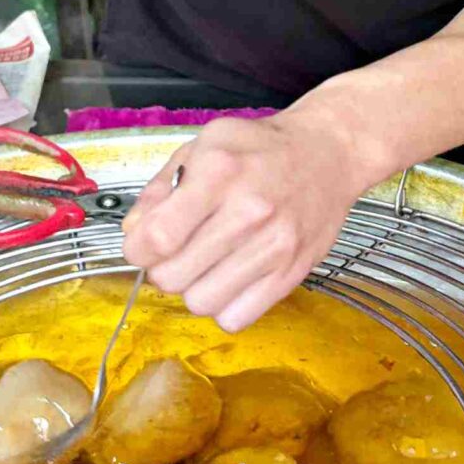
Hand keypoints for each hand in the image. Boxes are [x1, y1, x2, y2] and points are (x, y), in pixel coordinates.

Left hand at [121, 113, 378, 331]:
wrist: (330, 153)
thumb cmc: (261, 149)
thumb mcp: (203, 145)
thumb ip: (161, 189)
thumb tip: (134, 233)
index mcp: (219, 173)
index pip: (158, 237)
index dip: (137, 250)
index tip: (142, 246)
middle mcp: (248, 211)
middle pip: (174, 277)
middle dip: (162, 270)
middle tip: (176, 254)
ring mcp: (274, 246)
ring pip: (201, 303)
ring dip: (193, 290)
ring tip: (204, 266)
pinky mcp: (292, 273)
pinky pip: (237, 318)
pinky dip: (223, 306)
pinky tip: (228, 279)